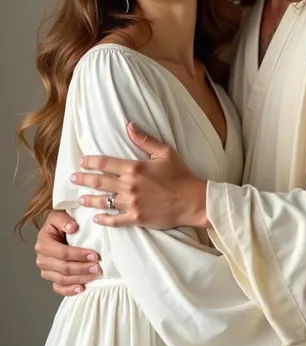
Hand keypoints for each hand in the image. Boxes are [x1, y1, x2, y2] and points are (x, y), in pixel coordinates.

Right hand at [35, 210, 101, 295]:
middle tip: (98, 267)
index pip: (62, 253)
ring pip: (63, 279)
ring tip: (94, 275)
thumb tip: (73, 227)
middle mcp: (42, 259)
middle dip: (83, 268)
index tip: (94, 255)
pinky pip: (59, 288)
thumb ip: (64, 220)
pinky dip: (69, 290)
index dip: (79, 255)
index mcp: (43, 243)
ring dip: (80, 278)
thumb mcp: (59, 215)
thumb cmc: (61, 223)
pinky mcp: (51, 278)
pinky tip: (81, 288)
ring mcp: (46, 270)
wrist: (58, 230)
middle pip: (64, 268)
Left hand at [71, 122, 208, 228]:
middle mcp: (129, 185)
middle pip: (98, 181)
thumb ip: (145, 139)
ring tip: (81, 199)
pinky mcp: (136, 218)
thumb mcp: (165, 152)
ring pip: (103, 201)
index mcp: (134, 167)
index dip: (90, 161)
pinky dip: (104, 220)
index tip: (82, 161)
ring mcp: (131, 203)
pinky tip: (97, 218)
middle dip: (83, 179)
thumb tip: (129, 126)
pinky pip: (115, 220)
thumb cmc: (181, 175)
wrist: (192, 200)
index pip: (104, 163)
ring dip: (89, 200)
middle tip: (73, 178)